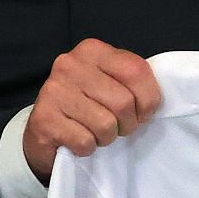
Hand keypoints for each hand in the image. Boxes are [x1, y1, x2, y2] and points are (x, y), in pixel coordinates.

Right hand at [23, 40, 161, 182]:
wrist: (45, 127)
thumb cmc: (88, 103)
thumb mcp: (111, 81)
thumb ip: (133, 80)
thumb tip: (154, 101)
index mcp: (92, 50)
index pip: (137, 71)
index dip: (148, 100)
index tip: (143, 112)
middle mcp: (69, 64)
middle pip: (123, 102)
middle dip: (128, 123)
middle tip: (119, 126)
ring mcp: (53, 91)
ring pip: (105, 124)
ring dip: (107, 137)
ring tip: (97, 131)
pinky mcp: (43, 119)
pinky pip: (85, 141)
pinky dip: (88, 147)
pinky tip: (78, 138)